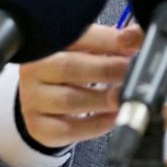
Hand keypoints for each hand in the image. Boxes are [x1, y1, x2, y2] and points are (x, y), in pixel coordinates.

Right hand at [17, 23, 142, 147]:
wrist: (44, 97)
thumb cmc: (71, 67)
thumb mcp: (88, 48)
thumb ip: (112, 40)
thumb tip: (134, 38)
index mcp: (47, 41)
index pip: (75, 36)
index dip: (106, 40)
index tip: (131, 45)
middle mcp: (33, 68)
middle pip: (68, 67)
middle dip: (106, 69)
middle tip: (131, 72)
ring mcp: (32, 99)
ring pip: (69, 100)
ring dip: (103, 99)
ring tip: (124, 96)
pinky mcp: (37, 126)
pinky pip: (67, 130)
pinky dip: (95, 125)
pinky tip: (113, 118)